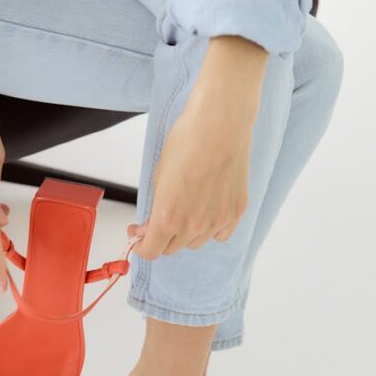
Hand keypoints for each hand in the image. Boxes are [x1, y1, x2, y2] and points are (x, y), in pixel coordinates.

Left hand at [127, 35, 268, 258]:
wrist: (219, 124)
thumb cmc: (187, 142)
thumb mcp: (159, 177)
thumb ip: (155, 208)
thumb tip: (150, 227)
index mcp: (168, 218)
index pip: (151, 251)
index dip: (142, 245)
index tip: (139, 234)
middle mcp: (193, 226)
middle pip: (172, 248)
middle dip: (162, 236)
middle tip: (160, 218)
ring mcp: (217, 222)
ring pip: (196, 243)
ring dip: (186, 233)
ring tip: (186, 208)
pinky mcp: (236, 212)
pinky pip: (220, 234)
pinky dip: (211, 229)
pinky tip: (207, 212)